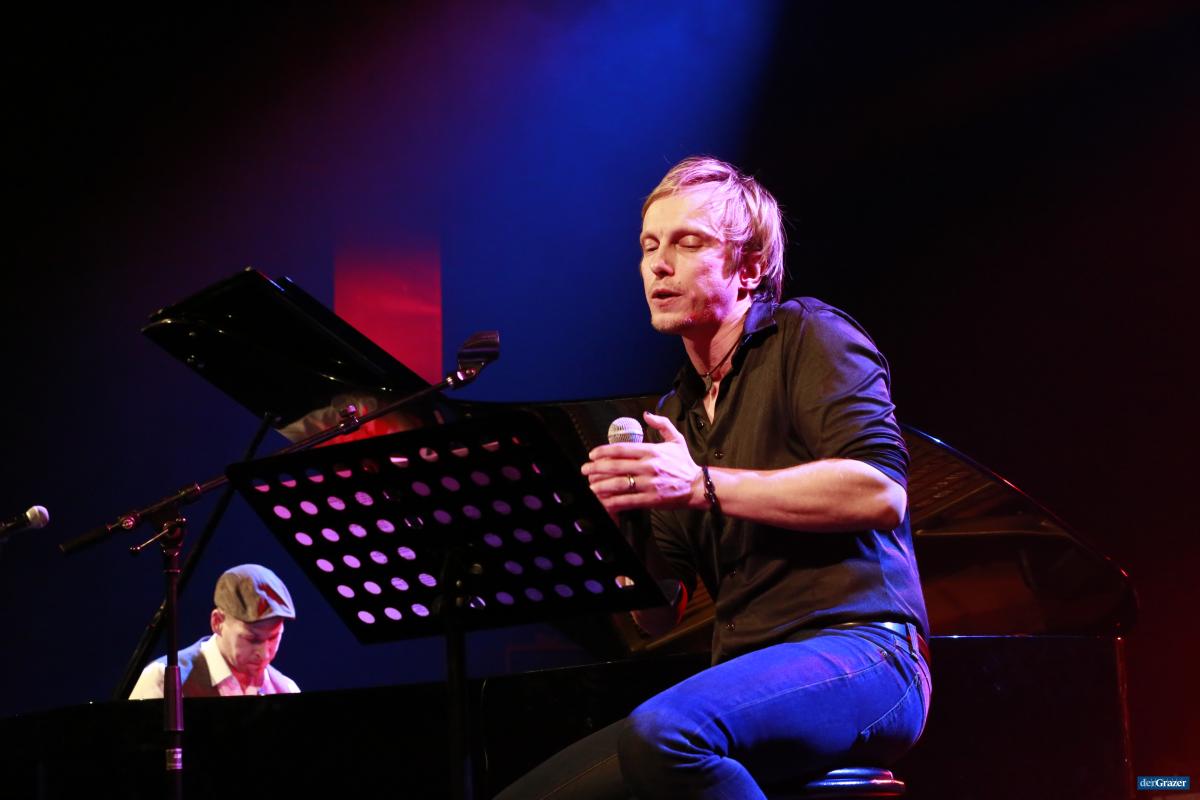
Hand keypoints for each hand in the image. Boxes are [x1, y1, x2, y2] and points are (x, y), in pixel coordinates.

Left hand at [581, 411, 701, 513]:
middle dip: (596, 468)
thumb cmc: (684, 463)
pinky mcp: (651, 499)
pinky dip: (612, 502)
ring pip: (618, 484)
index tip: (592, 454)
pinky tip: (603, 501)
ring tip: (590, 486)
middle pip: (615, 466)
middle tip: (585, 469)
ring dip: (600, 485)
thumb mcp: (676, 439)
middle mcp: (649, 466)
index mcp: (652, 451)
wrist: (698, 486)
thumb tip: (646, 414)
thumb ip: (661, 424)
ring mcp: (649, 484)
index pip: (622, 448)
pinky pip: (627, 501)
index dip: (603, 451)